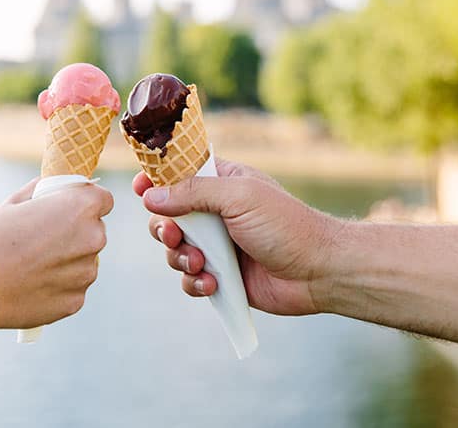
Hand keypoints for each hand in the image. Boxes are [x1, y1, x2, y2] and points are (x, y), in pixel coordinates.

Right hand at [0, 178, 113, 328]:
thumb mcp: (14, 203)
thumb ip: (42, 192)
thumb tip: (51, 185)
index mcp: (81, 208)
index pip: (104, 199)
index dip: (86, 201)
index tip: (69, 207)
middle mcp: (93, 239)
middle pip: (95, 230)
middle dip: (76, 231)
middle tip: (43, 237)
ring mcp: (86, 272)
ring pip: (86, 260)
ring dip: (69, 259)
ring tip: (33, 263)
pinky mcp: (76, 300)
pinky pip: (74, 286)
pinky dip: (60, 284)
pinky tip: (32, 284)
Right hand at [132, 158, 341, 314]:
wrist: (317, 271)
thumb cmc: (285, 224)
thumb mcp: (238, 196)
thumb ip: (192, 192)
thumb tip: (150, 196)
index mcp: (221, 183)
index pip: (178, 175)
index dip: (156, 181)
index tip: (139, 189)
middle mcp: (216, 213)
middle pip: (167, 217)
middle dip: (163, 228)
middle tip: (173, 235)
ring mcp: (218, 246)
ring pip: (174, 251)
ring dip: (180, 258)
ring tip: (201, 264)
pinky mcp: (221, 277)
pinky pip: (190, 279)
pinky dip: (195, 283)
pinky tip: (212, 283)